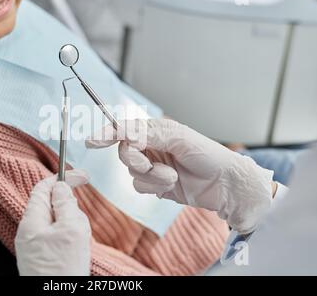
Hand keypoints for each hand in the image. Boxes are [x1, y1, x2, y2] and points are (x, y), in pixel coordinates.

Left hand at [15, 169, 90, 275]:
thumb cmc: (62, 269)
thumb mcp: (70, 229)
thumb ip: (65, 204)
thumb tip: (60, 186)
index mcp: (31, 220)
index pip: (43, 188)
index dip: (62, 178)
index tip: (81, 176)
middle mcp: (28, 231)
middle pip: (51, 205)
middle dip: (70, 209)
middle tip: (80, 224)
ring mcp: (34, 245)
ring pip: (57, 222)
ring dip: (72, 226)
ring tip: (78, 244)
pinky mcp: (41, 256)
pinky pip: (57, 238)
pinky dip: (69, 238)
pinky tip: (74, 252)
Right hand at [86, 119, 273, 234]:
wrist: (225, 186)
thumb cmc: (208, 155)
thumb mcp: (179, 138)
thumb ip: (149, 134)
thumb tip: (124, 134)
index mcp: (155, 131)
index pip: (124, 130)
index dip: (107, 133)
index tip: (92, 141)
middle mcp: (151, 147)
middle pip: (124, 153)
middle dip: (136, 161)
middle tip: (150, 164)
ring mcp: (152, 167)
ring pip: (131, 173)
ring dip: (151, 177)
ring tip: (172, 176)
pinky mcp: (155, 185)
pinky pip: (139, 187)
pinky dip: (154, 187)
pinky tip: (171, 185)